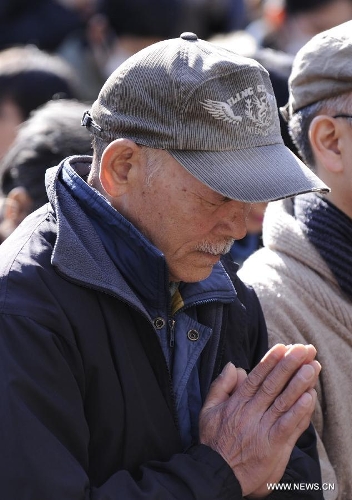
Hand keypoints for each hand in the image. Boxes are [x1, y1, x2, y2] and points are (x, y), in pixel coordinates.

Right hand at [199, 344, 320, 497]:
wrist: (216, 474)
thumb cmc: (213, 442)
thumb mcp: (208, 410)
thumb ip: (220, 386)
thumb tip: (234, 365)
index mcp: (236, 403)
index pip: (257, 377)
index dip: (271, 361)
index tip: (283, 347)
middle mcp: (250, 413)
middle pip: (273, 385)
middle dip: (289, 365)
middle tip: (304, 350)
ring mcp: (262, 429)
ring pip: (283, 402)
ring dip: (299, 383)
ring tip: (312, 367)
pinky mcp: (273, 446)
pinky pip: (288, 426)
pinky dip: (299, 412)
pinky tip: (309, 397)